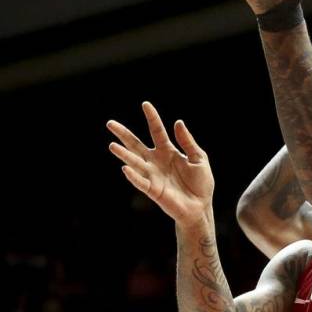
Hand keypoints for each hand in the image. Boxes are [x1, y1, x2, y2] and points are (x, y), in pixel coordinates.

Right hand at [107, 102, 214, 226]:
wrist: (200, 207)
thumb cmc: (201, 184)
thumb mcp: (199, 158)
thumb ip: (188, 141)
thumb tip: (178, 122)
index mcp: (168, 152)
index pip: (157, 131)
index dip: (152, 118)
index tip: (145, 104)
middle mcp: (156, 161)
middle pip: (137, 144)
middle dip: (124, 134)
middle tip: (110, 123)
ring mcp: (153, 175)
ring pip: (135, 162)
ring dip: (124, 154)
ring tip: (112, 145)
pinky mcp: (153, 190)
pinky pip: (140, 182)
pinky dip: (133, 176)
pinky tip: (125, 168)